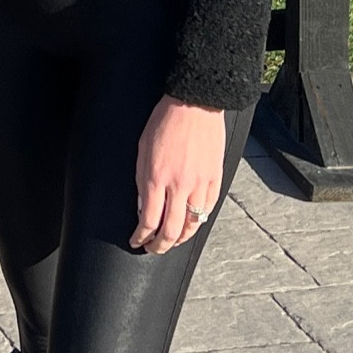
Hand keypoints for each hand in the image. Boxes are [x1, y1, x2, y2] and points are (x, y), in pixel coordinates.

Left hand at [131, 95, 226, 253]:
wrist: (195, 104)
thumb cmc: (164, 122)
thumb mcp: (142, 151)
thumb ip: (142, 182)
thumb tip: (144, 208)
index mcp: (157, 179)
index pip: (148, 221)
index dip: (141, 237)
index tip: (136, 240)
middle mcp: (180, 186)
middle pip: (171, 231)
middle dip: (160, 246)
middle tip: (153, 249)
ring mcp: (200, 184)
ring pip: (192, 224)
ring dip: (180, 238)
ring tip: (172, 241)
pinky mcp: (215, 178)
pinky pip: (208, 209)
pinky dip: (199, 221)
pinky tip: (191, 224)